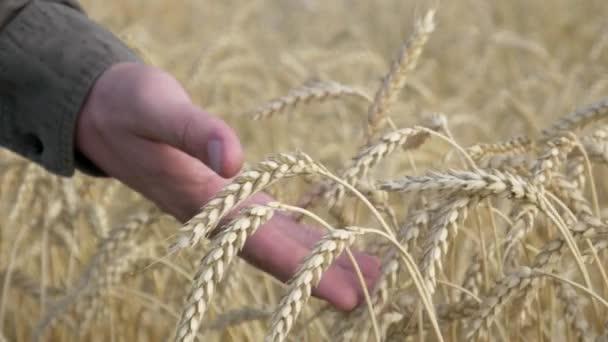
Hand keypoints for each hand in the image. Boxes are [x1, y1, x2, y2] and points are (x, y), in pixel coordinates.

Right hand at [75, 62, 379, 309]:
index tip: (347, 293)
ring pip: (276, 240)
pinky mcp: (228, 194)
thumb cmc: (129, 107)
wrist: (104, 113)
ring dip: (318, 258)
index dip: (304, 271)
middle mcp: (215, 214)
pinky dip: (298, 234)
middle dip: (321, 275)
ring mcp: (221, 208)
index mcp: (201, 202)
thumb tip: (232, 157)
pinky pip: (269, 221)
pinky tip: (322, 240)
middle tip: (369, 294)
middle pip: (276, 253)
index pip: (261, 245)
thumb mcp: (157, 108)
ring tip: (362, 271)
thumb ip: (192, 130)